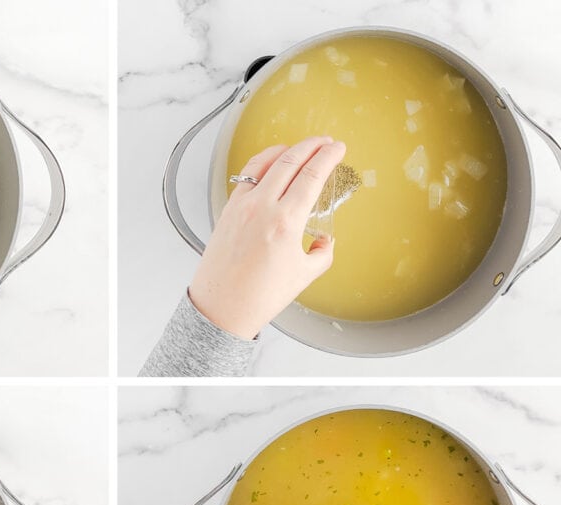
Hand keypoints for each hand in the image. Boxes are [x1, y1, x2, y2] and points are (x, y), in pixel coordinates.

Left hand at [189, 138, 346, 338]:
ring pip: (265, 162)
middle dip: (312, 146)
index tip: (339, 148)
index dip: (329, 157)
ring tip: (301, 147)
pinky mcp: (228, 210)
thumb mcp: (304, 275)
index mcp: (285, 222)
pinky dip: (263, 163)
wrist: (221, 307)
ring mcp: (241, 206)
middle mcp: (261, 208)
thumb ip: (322, 252)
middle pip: (290, 160)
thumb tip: (324, 240)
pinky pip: (247, 176)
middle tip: (325, 141)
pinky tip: (271, 163)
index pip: (312, 176)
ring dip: (286, 149)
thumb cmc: (259, 296)